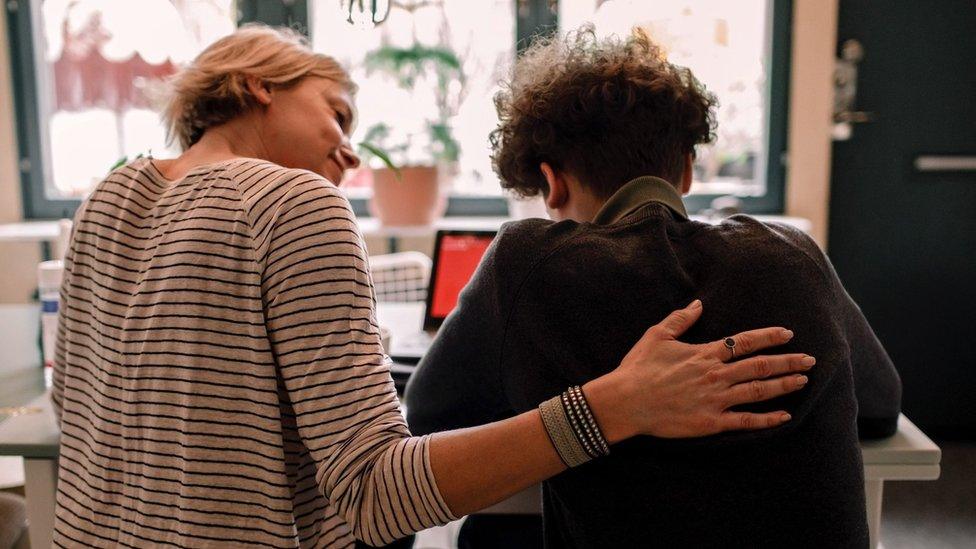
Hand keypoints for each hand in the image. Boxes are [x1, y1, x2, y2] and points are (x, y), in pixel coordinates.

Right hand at [584, 300, 814, 441]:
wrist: (627, 401)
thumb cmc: (639, 368)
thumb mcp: (656, 336)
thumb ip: (680, 319)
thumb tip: (698, 304)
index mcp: (704, 354)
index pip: (744, 342)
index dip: (769, 337)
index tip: (788, 334)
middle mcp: (716, 375)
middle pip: (759, 366)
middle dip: (788, 362)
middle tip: (811, 360)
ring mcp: (716, 399)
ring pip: (758, 391)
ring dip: (783, 385)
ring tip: (803, 380)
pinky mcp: (711, 422)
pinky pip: (745, 421)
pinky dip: (767, 419)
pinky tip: (784, 417)